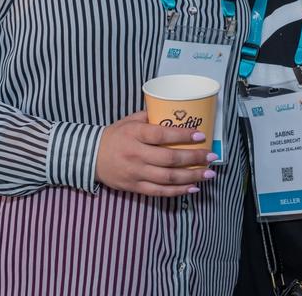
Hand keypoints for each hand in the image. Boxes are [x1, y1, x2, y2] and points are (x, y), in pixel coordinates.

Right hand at [94, 111, 215, 196]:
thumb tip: (174, 110)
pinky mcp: (135, 187)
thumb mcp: (129, 121)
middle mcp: (136, 155)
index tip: (201, 134)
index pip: (161, 135)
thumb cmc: (114, 136)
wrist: (90, 157)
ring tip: (209, 173)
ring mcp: (136, 173)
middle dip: (194, 158)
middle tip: (211, 157)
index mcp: (134, 134)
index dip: (182, 135)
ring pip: (168, 178)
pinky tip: (193, 187)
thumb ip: (149, 116)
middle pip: (169, 159)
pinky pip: (160, 192)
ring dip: (192, 176)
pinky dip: (178, 191)